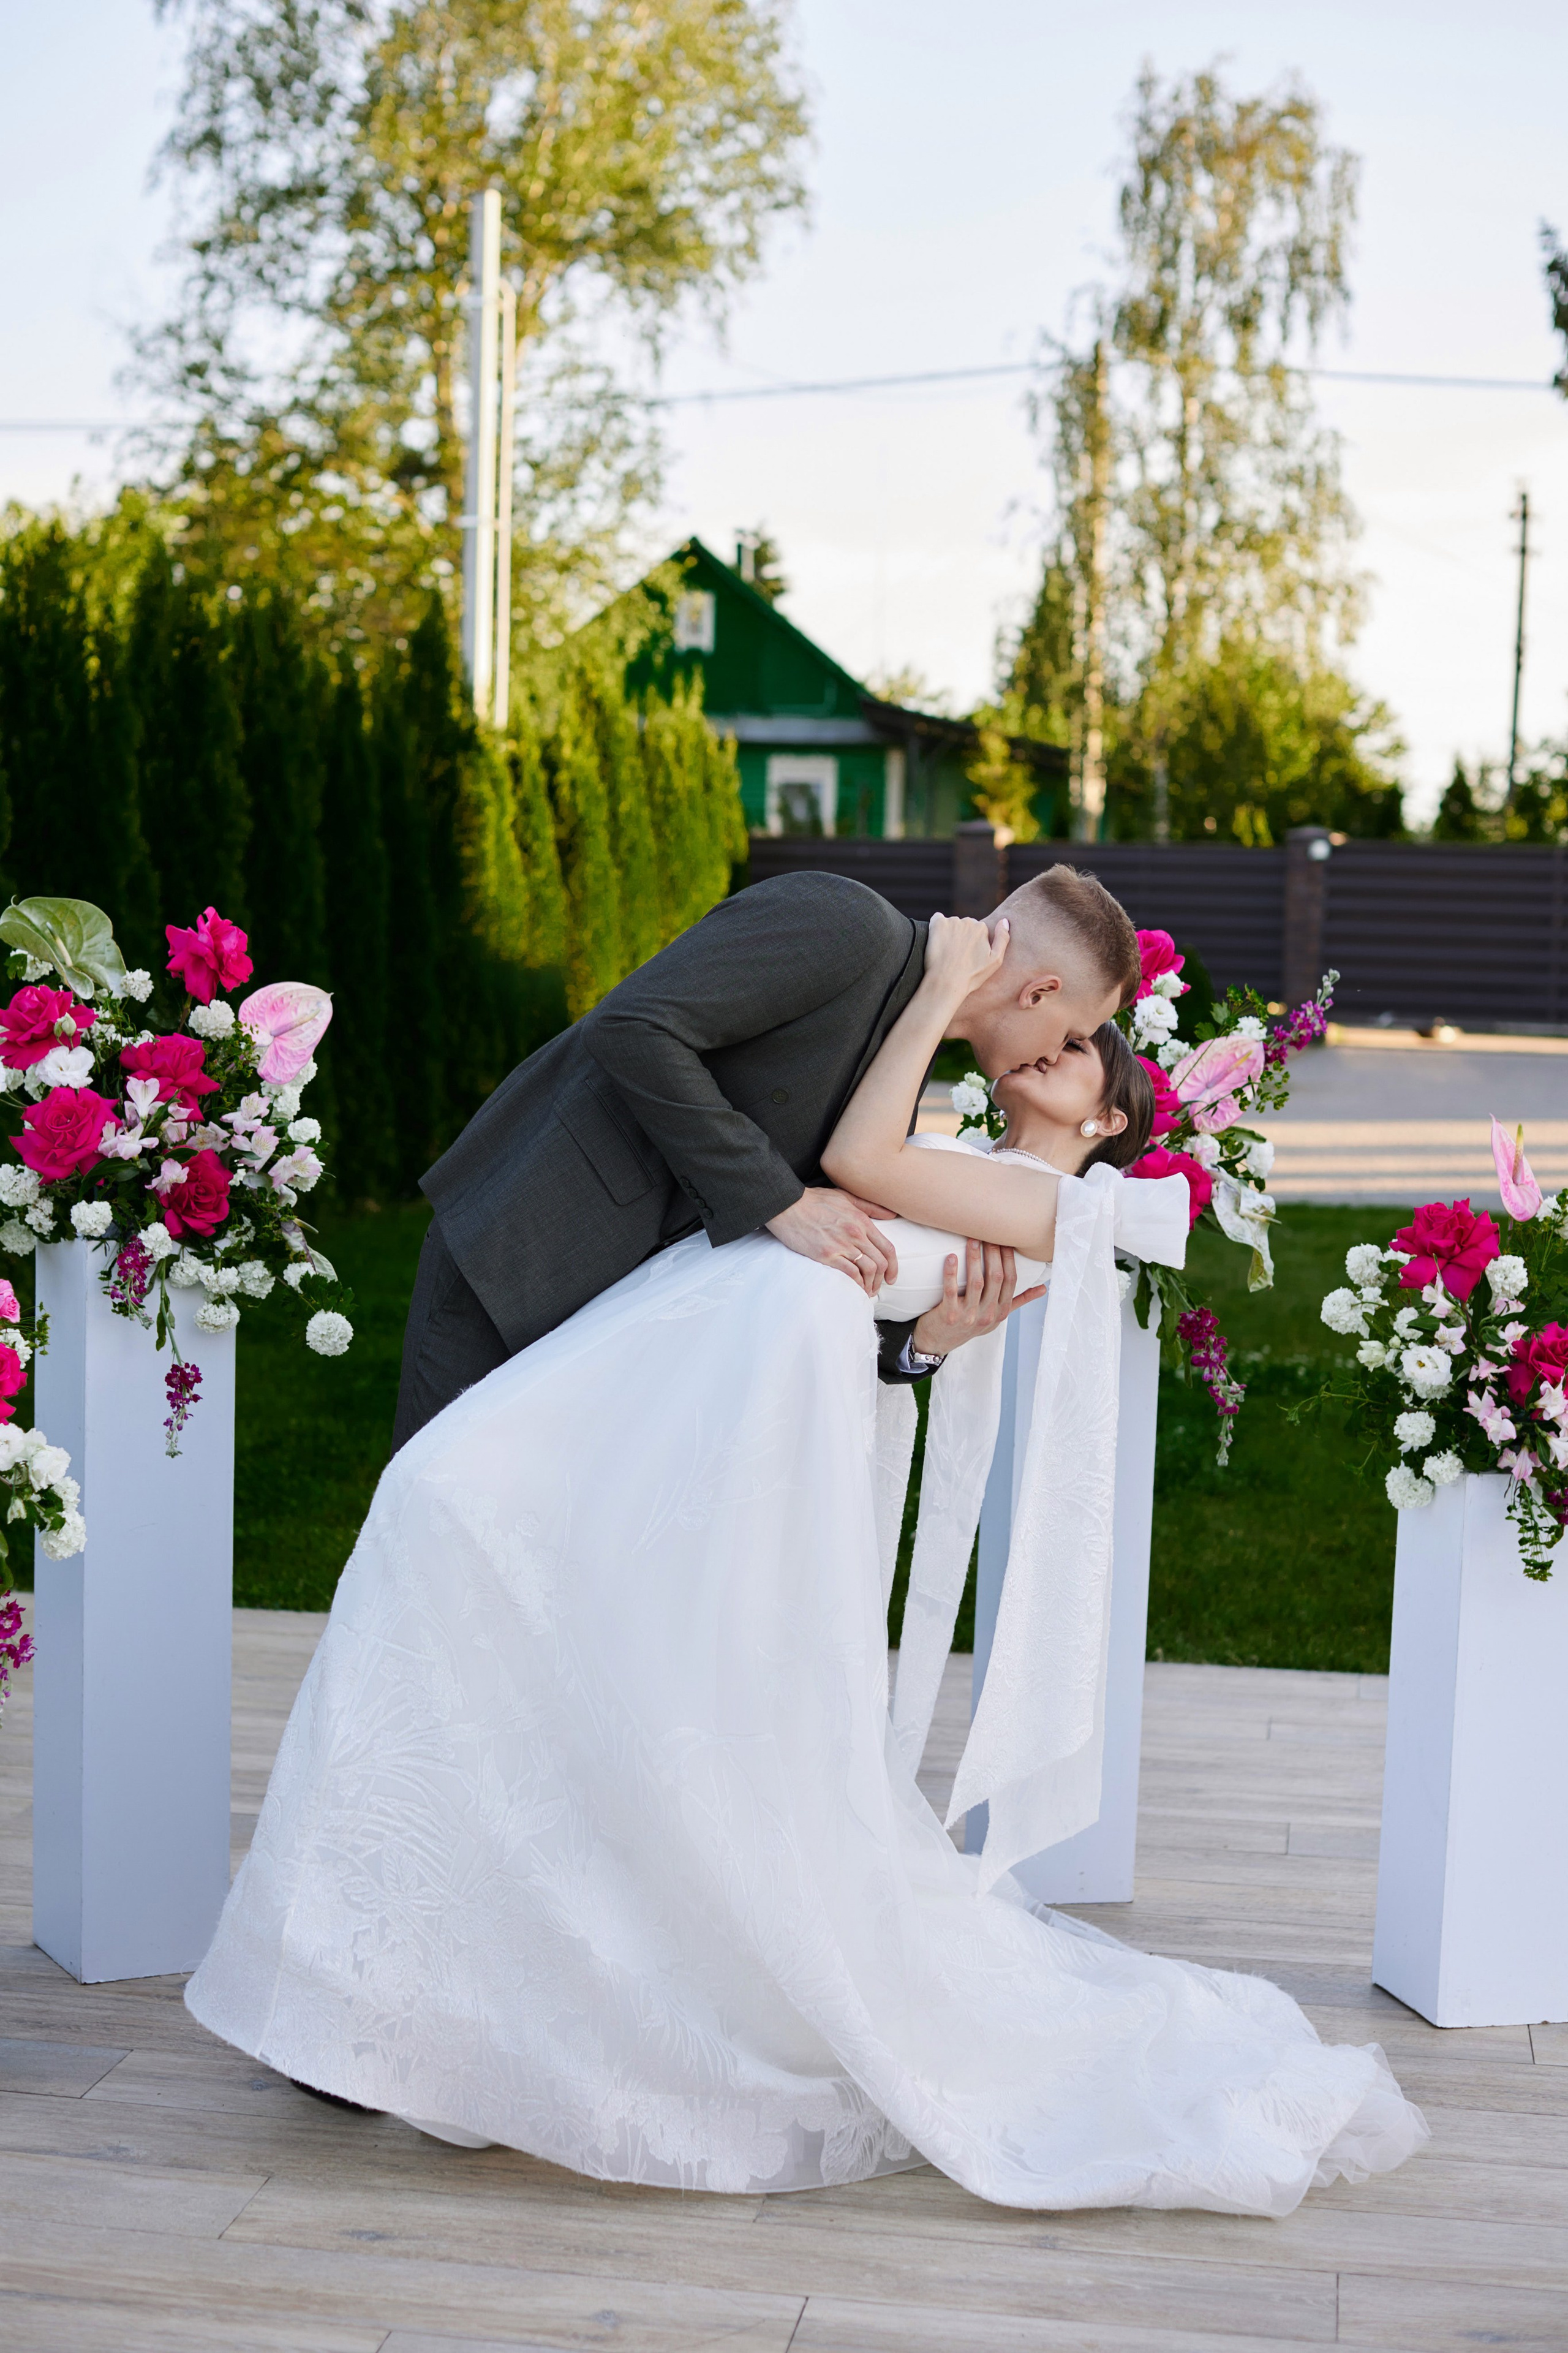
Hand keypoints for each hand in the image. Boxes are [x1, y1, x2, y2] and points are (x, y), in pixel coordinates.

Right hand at [766, 1188, 898, 1294]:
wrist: (787, 1205)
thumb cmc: (814, 1200)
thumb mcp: (845, 1196)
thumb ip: (870, 1206)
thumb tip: (891, 1215)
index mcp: (862, 1221)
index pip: (888, 1248)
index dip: (894, 1266)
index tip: (891, 1277)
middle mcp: (856, 1233)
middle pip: (881, 1262)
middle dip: (882, 1279)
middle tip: (876, 1287)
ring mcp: (842, 1245)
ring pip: (869, 1270)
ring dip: (870, 1284)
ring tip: (865, 1291)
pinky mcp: (827, 1254)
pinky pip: (851, 1274)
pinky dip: (856, 1284)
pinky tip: (854, 1288)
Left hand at [910, 1240, 1045, 1357]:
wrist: (940, 1342)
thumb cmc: (970, 1324)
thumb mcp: (997, 1316)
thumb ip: (1018, 1301)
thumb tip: (1043, 1288)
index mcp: (1000, 1311)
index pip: (1010, 1281)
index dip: (1009, 1259)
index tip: (1005, 1240)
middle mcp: (987, 1314)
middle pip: (996, 1278)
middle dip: (993, 1254)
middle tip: (987, 1234)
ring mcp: (968, 1315)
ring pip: (976, 1282)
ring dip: (975, 1259)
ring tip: (972, 1239)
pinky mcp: (949, 1315)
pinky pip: (951, 1290)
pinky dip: (951, 1273)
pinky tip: (951, 1257)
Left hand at [922, 912, 1007, 1010]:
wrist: (947, 982)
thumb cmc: (972, 975)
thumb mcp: (996, 960)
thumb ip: (1003, 939)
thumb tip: (1004, 921)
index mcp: (982, 928)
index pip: (977, 930)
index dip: (972, 943)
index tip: (968, 955)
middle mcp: (968, 921)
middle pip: (964, 926)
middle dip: (961, 936)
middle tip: (957, 954)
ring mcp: (952, 922)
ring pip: (951, 924)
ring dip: (949, 933)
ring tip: (947, 952)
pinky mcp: (937, 924)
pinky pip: (937, 919)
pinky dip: (936, 927)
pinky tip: (936, 941)